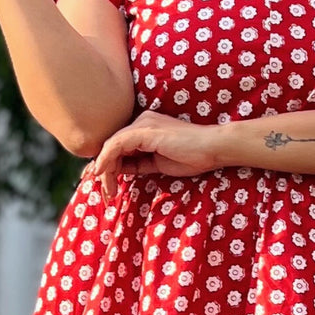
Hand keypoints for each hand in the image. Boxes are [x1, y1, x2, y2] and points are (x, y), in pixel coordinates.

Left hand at [92, 113, 223, 199]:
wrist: (212, 148)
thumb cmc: (192, 157)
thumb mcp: (158, 163)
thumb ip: (138, 164)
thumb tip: (118, 171)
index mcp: (145, 128)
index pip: (119, 146)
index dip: (108, 165)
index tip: (104, 185)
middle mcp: (141, 122)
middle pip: (112, 146)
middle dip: (103, 170)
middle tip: (104, 192)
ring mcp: (142, 124)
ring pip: (111, 146)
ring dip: (104, 170)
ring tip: (108, 190)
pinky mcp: (144, 131)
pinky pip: (117, 144)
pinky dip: (106, 160)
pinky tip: (103, 173)